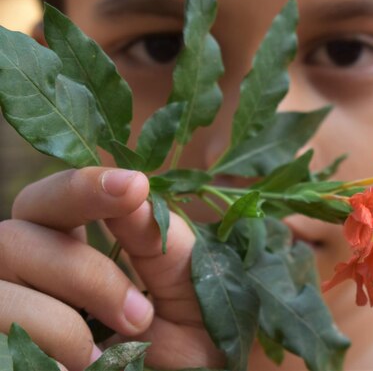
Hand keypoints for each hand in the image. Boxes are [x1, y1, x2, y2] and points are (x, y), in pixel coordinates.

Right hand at [0, 167, 223, 370]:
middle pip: (12, 238)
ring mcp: (6, 315)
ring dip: (61, 324)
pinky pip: (3, 344)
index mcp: (66, 243)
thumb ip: (157, 236)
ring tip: (104, 355)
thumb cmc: (187, 334)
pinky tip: (78, 367)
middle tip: (139, 316)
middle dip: (83, 273)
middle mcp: (26, 274)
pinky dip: (46, 353)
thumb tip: (132, 187)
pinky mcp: (3, 352)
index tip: (134, 187)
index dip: (83, 187)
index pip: (52, 199)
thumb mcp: (187, 282)